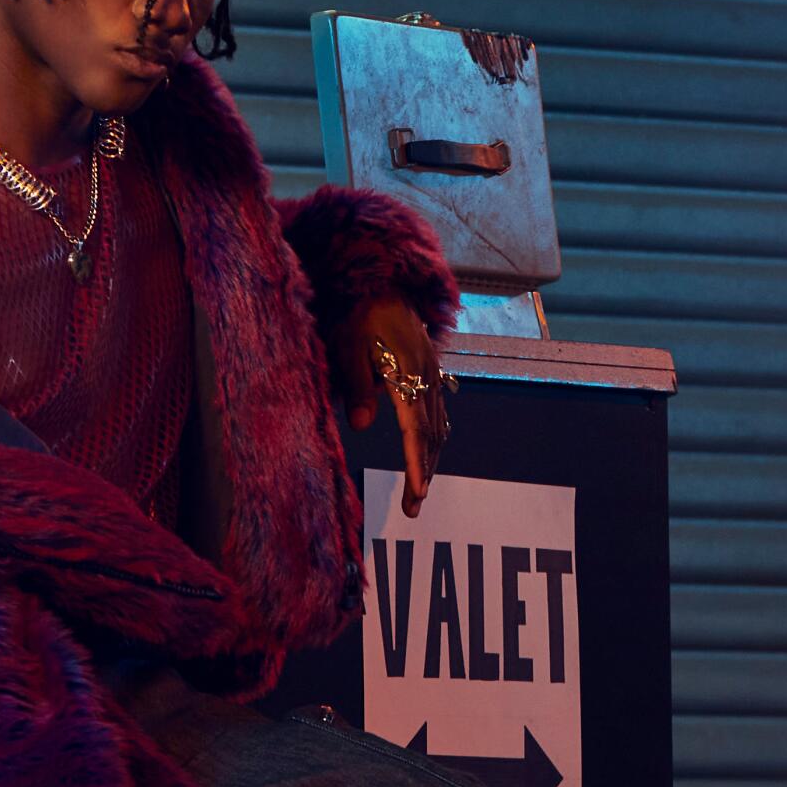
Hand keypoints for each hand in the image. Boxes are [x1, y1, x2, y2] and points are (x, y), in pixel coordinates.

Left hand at [333, 293, 450, 517]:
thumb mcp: (349, 345)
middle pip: (431, 434)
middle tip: (413, 507)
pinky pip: (436, 411)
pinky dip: (433, 438)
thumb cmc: (360, 311)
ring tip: (418, 490)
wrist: (384, 279)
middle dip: (423, 472)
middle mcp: (427, 375)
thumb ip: (357, 385)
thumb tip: (362, 426)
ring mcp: (432, 372)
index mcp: (408, 372)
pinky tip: (427, 455)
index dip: (416, 463)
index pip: (416, 429)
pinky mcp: (430, 369)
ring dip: (429, 459)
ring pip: (437, 425)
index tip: (416, 493)